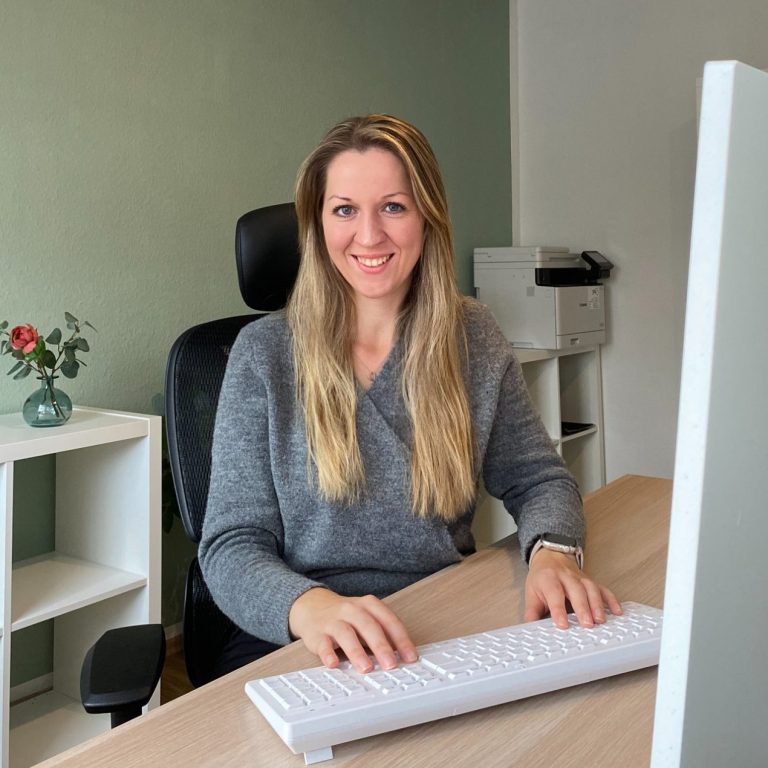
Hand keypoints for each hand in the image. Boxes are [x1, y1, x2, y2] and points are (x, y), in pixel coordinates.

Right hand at [288, 588, 418, 672]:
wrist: (312, 607)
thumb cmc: (347, 617)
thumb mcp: (367, 618)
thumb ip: (384, 634)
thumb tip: (404, 658)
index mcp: (369, 605)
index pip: (389, 621)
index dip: (402, 640)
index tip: (411, 657)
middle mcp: (352, 610)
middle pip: (369, 626)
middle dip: (381, 646)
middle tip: (391, 665)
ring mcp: (333, 621)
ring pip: (346, 634)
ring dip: (357, 652)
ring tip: (366, 668)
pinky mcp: (317, 634)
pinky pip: (322, 644)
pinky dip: (328, 654)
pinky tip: (333, 664)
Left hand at [524, 549, 621, 628]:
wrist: (551, 557)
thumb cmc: (542, 578)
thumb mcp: (531, 593)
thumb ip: (531, 613)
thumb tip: (529, 632)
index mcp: (548, 579)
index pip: (554, 594)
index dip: (558, 609)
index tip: (562, 624)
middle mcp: (566, 577)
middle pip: (576, 590)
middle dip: (582, 608)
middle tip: (587, 625)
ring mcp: (580, 578)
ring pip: (591, 589)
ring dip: (597, 605)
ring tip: (601, 621)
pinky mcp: (591, 581)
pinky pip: (603, 589)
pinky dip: (611, 600)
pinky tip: (617, 611)